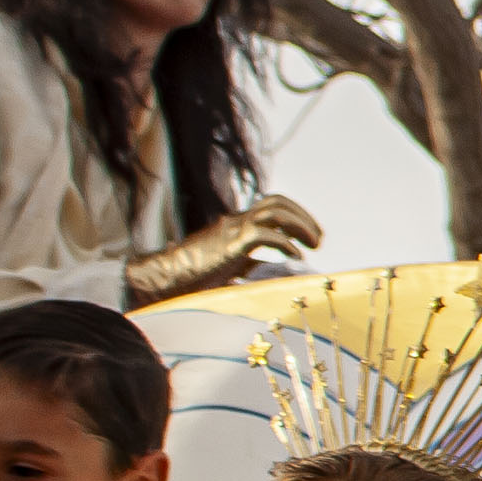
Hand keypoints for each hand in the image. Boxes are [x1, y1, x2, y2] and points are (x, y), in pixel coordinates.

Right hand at [124, 193, 325, 303]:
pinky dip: (286, 243)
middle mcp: (236, 222)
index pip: (272, 205)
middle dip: (304, 216)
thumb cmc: (192, 278)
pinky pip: (266, 234)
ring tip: (313, 244)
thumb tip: (273, 274)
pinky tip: (296, 256)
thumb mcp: (228, 268)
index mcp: (236, 226)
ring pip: (275, 211)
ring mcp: (233, 230)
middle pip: (278, 202)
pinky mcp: (230, 243)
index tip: (310, 236)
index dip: (296, 214)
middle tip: (318, 239)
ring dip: (301, 224)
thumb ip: (250, 265)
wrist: (163, 278)